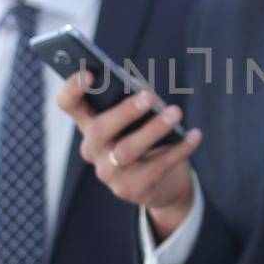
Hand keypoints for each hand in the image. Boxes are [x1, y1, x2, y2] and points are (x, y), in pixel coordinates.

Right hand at [55, 70, 200, 238]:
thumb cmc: (150, 137)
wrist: (164, 184)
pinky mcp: (129, 190)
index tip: (89, 73)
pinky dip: (178, 149)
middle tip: (147, 97)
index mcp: (90, 123)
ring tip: (176, 112)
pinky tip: (194, 135)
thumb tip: (142, 91)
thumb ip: (138, 98)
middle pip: (99, 130)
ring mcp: (108, 172)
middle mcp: (93, 149)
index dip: (72, 88)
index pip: (68, 104)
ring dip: (153, 130)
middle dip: (123, 112)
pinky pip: (155, 168)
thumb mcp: (142, 115)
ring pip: (126, 151)